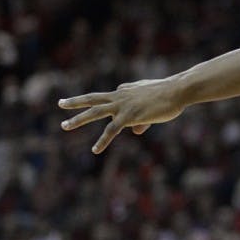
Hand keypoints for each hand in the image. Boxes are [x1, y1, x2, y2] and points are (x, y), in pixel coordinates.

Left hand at [59, 77, 183, 153]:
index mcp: (126, 89)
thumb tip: (136, 130)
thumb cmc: (170, 96)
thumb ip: (142, 117)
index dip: (121, 113)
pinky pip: (111, 130)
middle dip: (75, 102)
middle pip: (93, 98)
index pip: (113, 100)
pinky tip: (95, 150)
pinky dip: (102, 141)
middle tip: (60, 103)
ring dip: (78, 119)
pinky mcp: (129, 116)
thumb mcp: (153, 105)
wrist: (178, 91)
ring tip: (64, 125)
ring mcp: (123, 105)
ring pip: (95, 111)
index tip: (136, 120)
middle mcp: (121, 95)